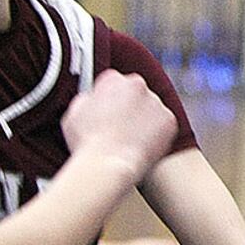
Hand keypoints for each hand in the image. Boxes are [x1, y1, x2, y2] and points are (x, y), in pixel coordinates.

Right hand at [61, 70, 175, 182]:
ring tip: (129, 141)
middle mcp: (138, 85)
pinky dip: (157, 135)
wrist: (108, 164)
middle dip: (129, 108)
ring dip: (143, 121)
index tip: (109, 112)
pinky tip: (141, 145)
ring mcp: (156, 102)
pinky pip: (163, 125)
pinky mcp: (169, 120)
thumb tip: (94, 100)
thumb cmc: (88, 142)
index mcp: (112, 80)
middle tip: (120, 128)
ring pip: (150, 110)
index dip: (110, 101)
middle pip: (135, 94)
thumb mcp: (75, 112)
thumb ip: (88, 100)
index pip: (114, 84)